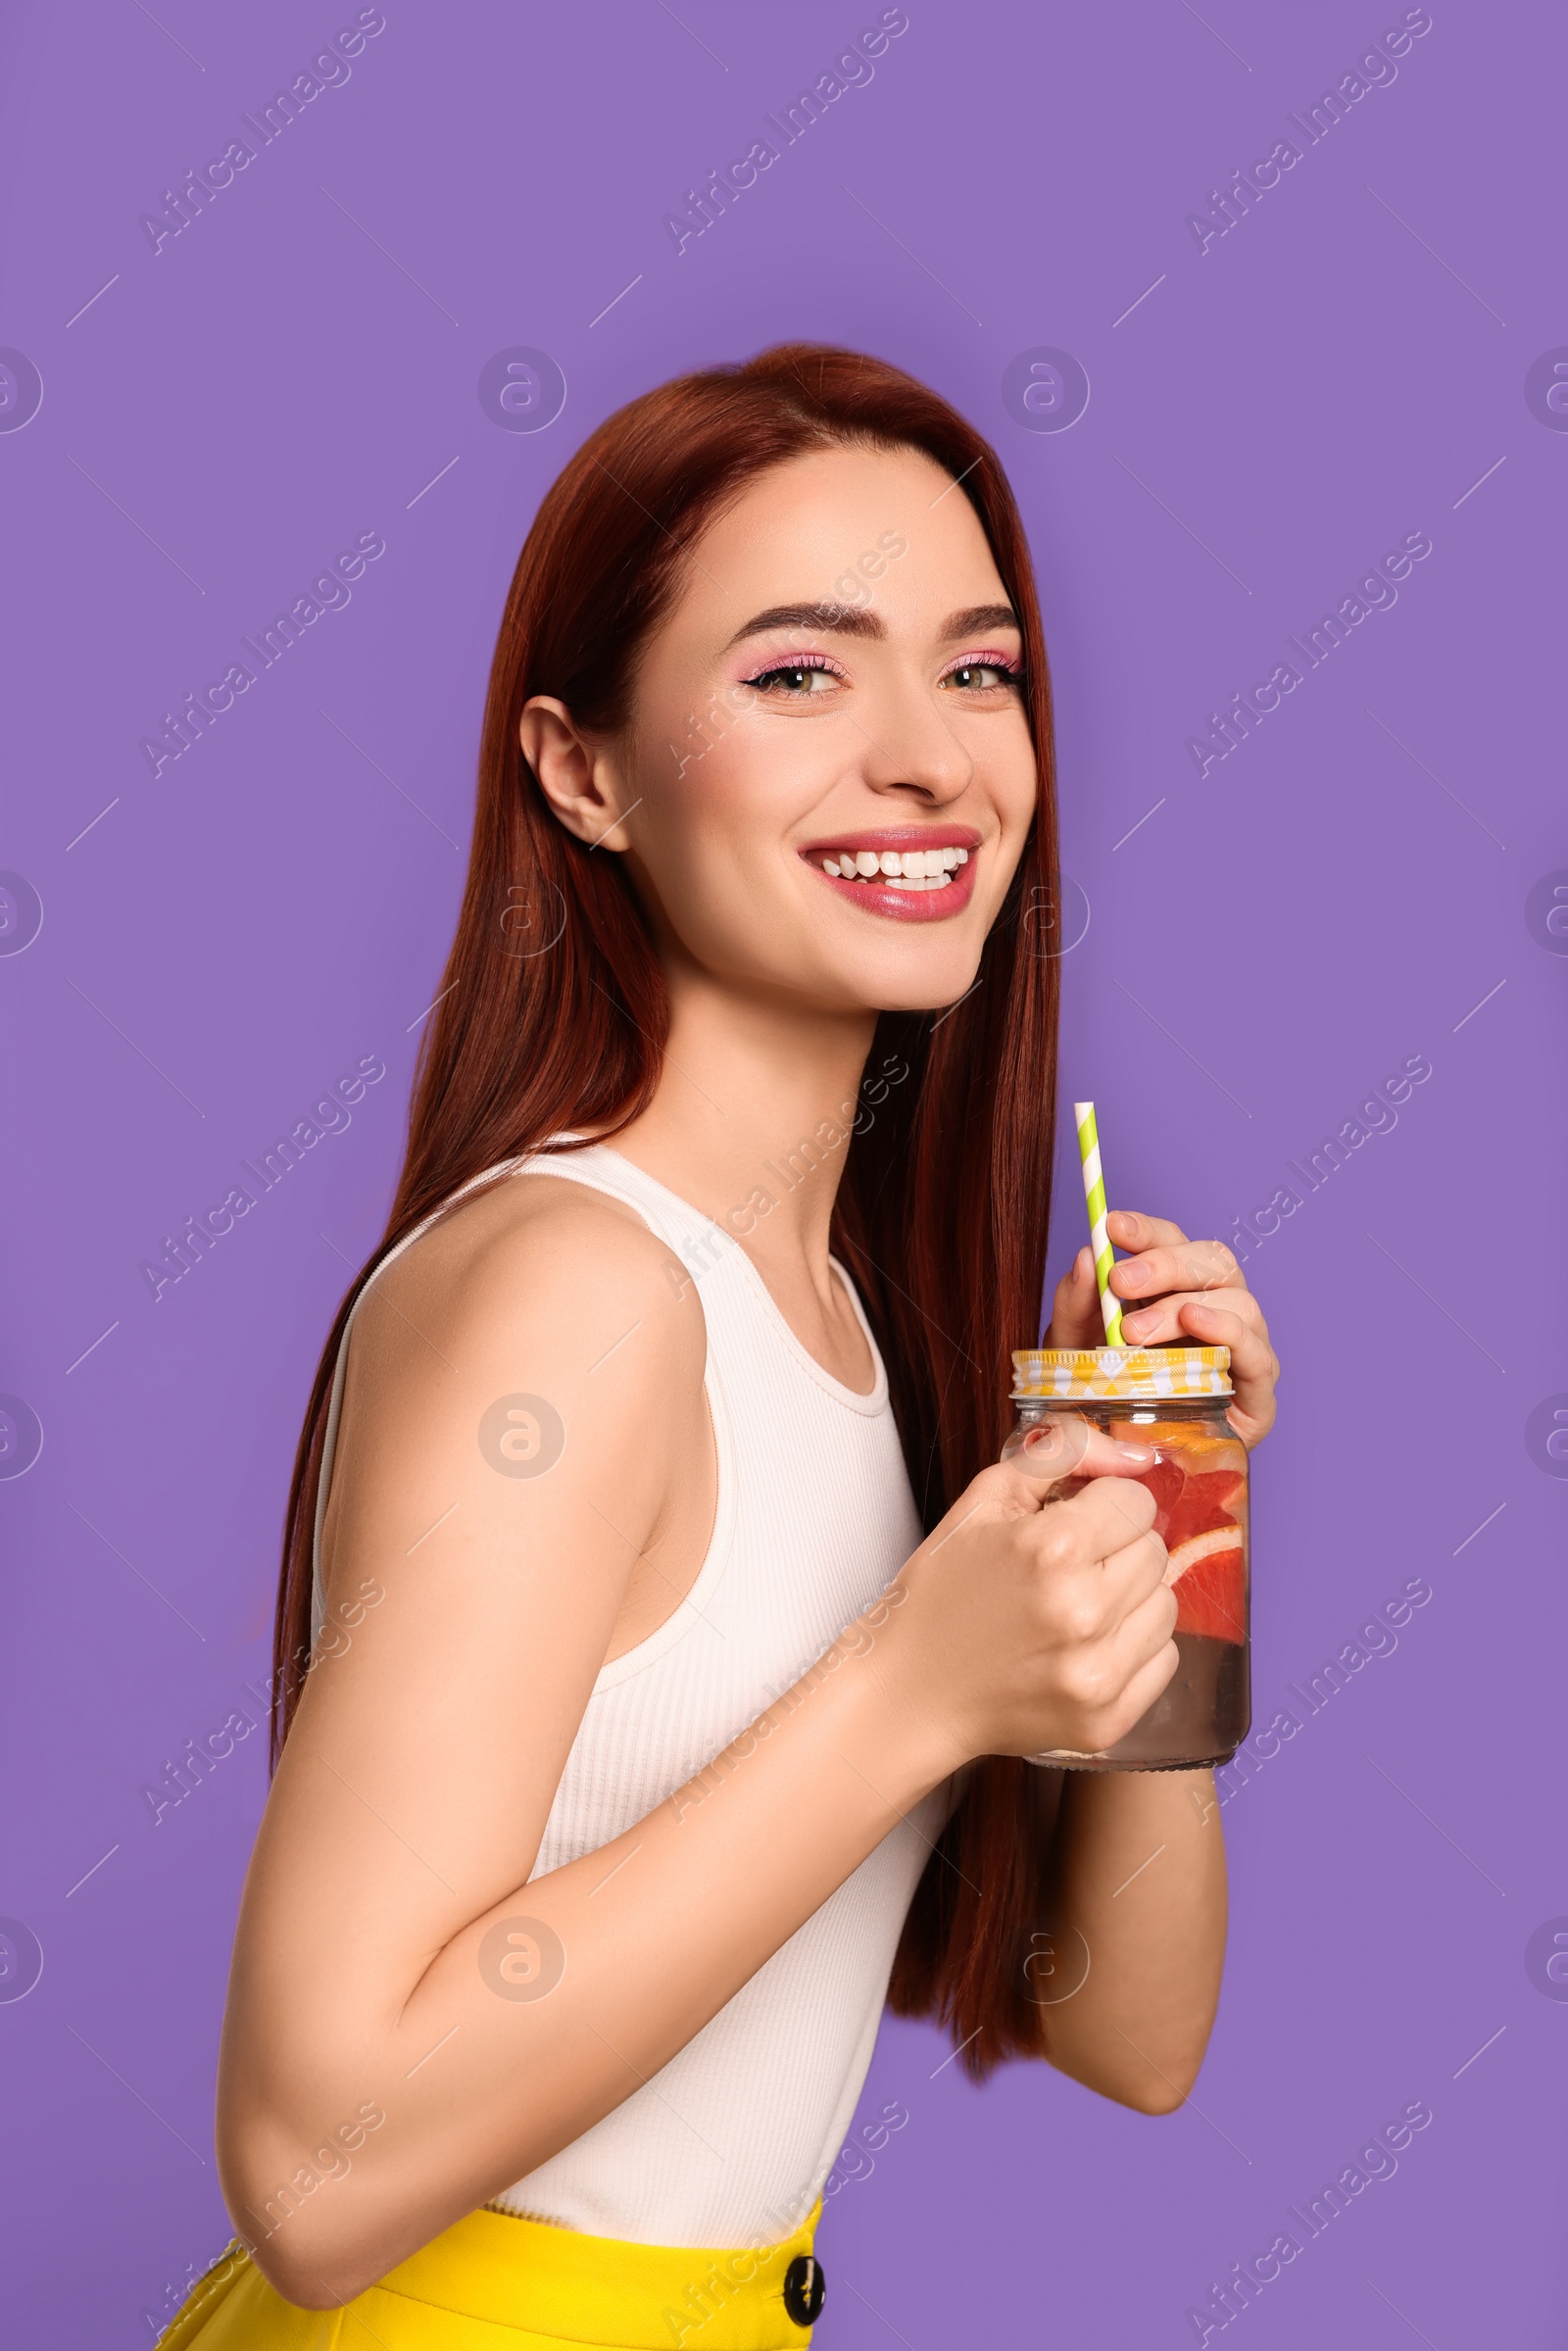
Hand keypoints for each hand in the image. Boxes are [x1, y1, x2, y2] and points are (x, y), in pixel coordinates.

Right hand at [894, 1426, 1176, 1764]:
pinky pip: (1164, 1660)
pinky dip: (1133, 1649)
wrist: (910, 1693)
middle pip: (1154, 1552)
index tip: (1074, 1523)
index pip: (1137, 1502)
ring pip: (1165, 1605)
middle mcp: (1084, 1612)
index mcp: (1054, 1548)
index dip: (1104, 1506)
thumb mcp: (986, 1500)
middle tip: (1068, 1569)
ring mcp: (1098, 1673)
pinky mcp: (1108, 1720)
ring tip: (1077, 1609)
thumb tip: (1137, 1455)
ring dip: (1130, 1599)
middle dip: (1116, 1550)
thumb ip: (1064, 1454)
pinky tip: (1085, 1648)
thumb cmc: (944, 1591)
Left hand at [1046, 1209, 1278, 1449]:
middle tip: (1120, 1283)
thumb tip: (1089, 1256)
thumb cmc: (1101, 1403)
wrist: (1116, 1472)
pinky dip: (1229, 1332)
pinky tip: (1197, 1324)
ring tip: (1137, 1331)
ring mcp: (1241, 1351)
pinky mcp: (1256, 1395)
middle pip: (1213, 1262)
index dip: (1147, 1230)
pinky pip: (1258, 1353)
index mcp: (1174, 1292)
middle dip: (1164, 1264)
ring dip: (1184, 1306)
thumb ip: (1077, 1304)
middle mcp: (1215, 1312)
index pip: (1174, 1242)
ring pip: (1238, 1301)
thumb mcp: (1072, 1350)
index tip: (1112, 1226)